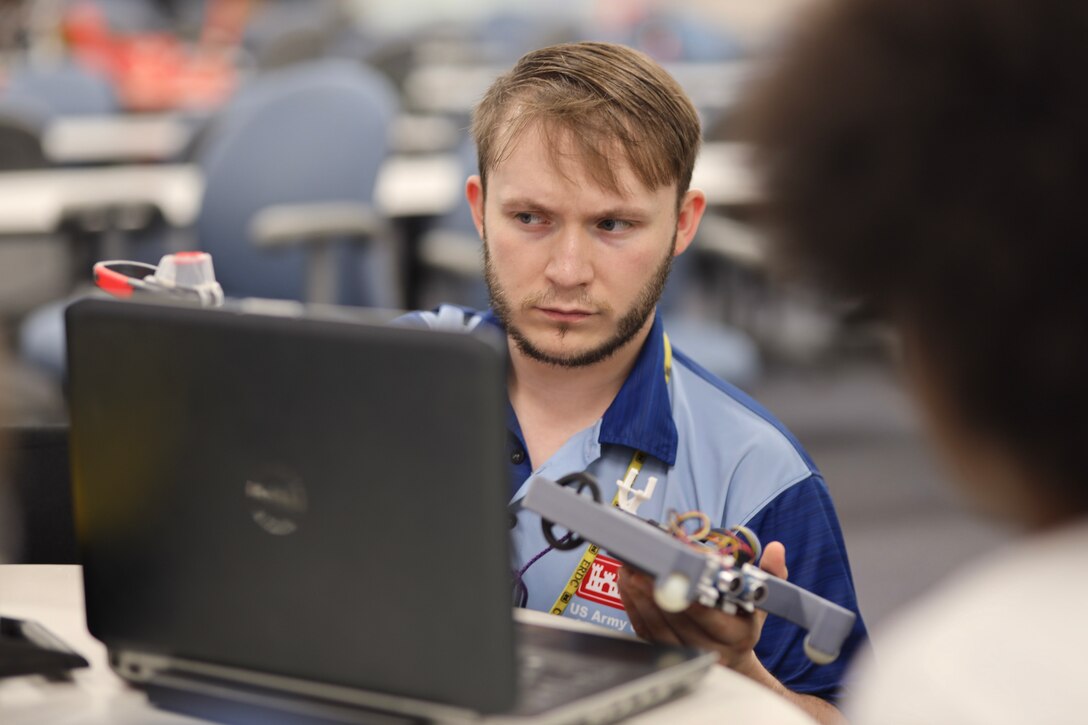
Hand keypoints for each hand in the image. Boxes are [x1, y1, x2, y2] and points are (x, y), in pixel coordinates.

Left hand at [617, 541, 787, 677]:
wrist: (731, 657)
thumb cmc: (743, 621)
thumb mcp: (761, 599)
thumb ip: (770, 574)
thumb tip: (776, 549)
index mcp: (735, 635)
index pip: (709, 618)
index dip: (690, 600)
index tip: (676, 578)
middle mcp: (708, 648)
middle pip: (676, 620)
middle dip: (656, 590)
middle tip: (641, 564)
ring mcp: (682, 652)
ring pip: (655, 626)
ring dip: (639, 595)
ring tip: (629, 567)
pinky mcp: (661, 650)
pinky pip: (642, 629)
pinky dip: (631, 604)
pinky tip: (625, 581)